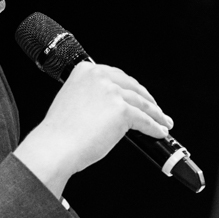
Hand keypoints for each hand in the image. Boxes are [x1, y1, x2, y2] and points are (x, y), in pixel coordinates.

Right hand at [15, 62, 173, 194]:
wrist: (55, 146)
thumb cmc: (59, 132)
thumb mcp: (71, 101)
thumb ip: (90, 97)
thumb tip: (109, 108)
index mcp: (85, 71)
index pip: (117, 77)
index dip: (132, 88)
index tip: (140, 96)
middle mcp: (99, 77)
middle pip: (133, 87)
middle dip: (148, 101)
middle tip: (157, 111)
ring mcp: (111, 93)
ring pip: (142, 104)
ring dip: (156, 115)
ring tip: (163, 123)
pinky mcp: (122, 110)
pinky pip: (144, 120)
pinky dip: (154, 128)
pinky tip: (159, 133)